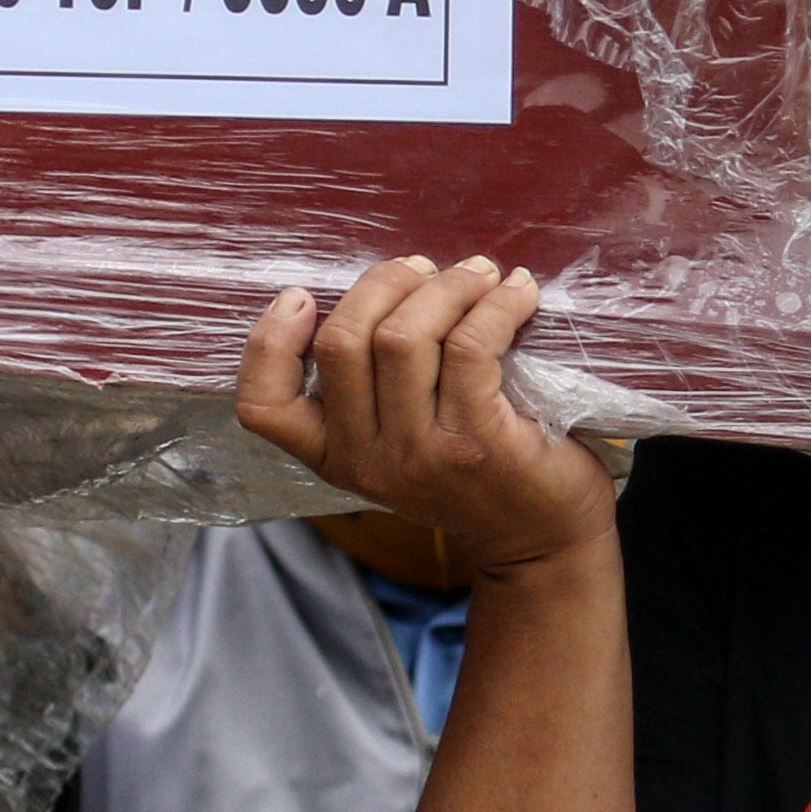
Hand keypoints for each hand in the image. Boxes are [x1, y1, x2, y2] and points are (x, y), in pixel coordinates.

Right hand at [235, 257, 615, 574]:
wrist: (545, 541)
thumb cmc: (478, 472)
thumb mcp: (402, 444)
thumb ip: (375, 388)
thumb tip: (383, 285)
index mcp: (336, 457)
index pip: (265, 407)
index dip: (268, 342)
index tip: (302, 297)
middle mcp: (367, 461)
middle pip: (342, 342)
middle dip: (383, 283)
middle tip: (426, 270)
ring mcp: (419, 456)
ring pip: (402, 336)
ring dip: (446, 286)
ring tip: (480, 276)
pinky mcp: (477, 444)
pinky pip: (470, 346)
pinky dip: (495, 305)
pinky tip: (517, 293)